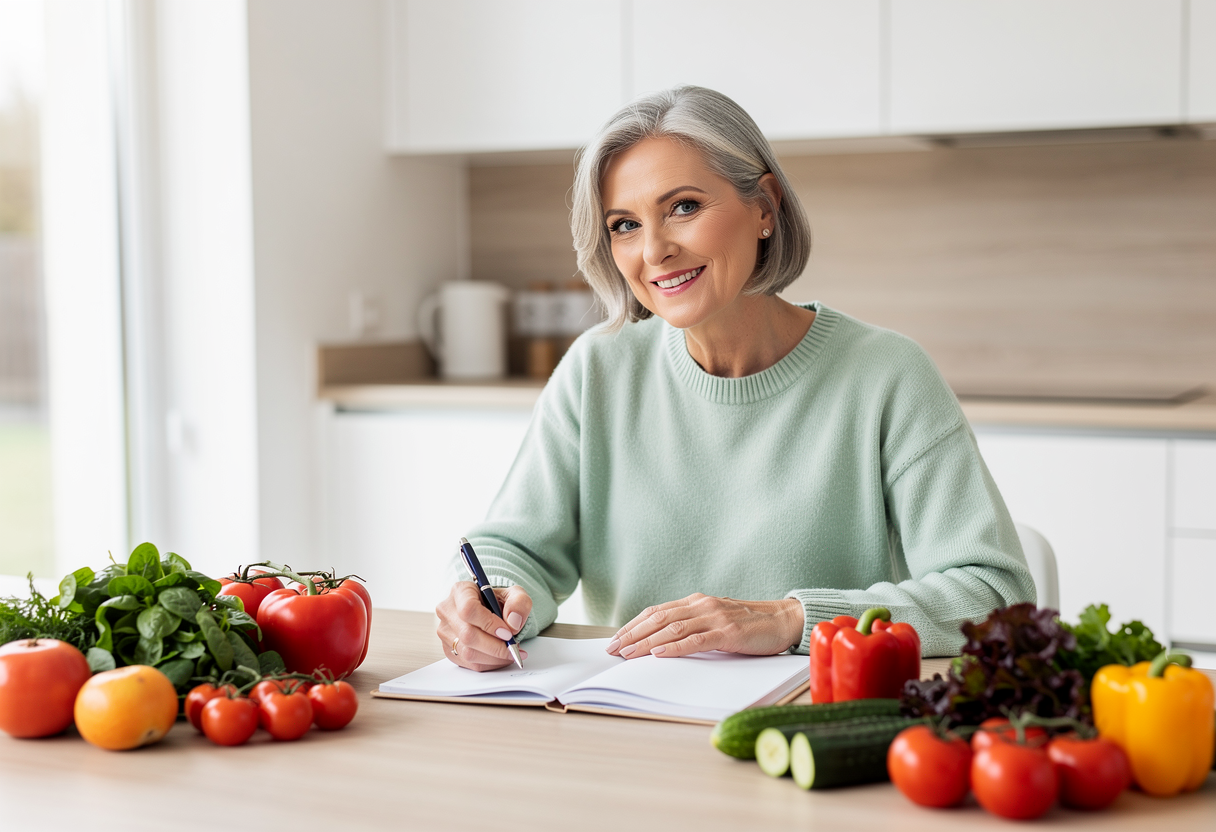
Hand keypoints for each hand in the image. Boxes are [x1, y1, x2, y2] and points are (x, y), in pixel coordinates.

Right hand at [435, 582, 531, 671]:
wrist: (491, 612)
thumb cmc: (499, 602)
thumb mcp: (515, 594)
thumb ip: (519, 603)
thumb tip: (513, 623)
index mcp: (460, 591)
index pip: (468, 609)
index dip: (489, 624)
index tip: (508, 633)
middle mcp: (447, 610)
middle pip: (467, 635)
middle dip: (495, 646)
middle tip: (513, 647)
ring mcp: (445, 631)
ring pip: (468, 653)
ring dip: (494, 657)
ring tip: (510, 652)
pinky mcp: (448, 649)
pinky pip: (469, 663)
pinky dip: (489, 664)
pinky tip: (500, 657)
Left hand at [607, 594, 803, 658]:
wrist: (783, 620)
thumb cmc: (748, 624)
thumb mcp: (715, 621)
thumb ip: (692, 626)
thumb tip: (661, 643)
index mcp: (696, 602)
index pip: (656, 612)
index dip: (633, 625)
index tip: (614, 639)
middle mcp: (702, 605)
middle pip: (658, 619)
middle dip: (632, 634)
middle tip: (612, 649)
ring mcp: (715, 617)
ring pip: (673, 629)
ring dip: (647, 642)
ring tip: (628, 653)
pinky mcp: (728, 632)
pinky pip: (697, 640)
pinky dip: (675, 647)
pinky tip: (660, 654)